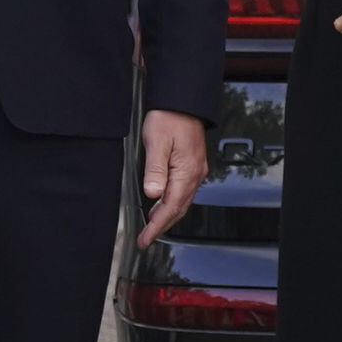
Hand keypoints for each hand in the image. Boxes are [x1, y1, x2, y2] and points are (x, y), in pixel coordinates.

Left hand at [136, 109, 206, 246]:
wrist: (183, 102)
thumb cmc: (170, 118)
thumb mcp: (157, 142)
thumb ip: (155, 170)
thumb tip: (153, 194)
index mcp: (186, 171)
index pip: (171, 207)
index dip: (157, 226)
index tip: (145, 238)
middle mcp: (195, 174)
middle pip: (179, 209)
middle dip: (162, 226)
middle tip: (146, 239)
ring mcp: (196, 170)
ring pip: (183, 201)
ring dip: (167, 216)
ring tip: (151, 226)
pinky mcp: (193, 165)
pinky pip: (184, 192)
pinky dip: (173, 203)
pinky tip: (163, 204)